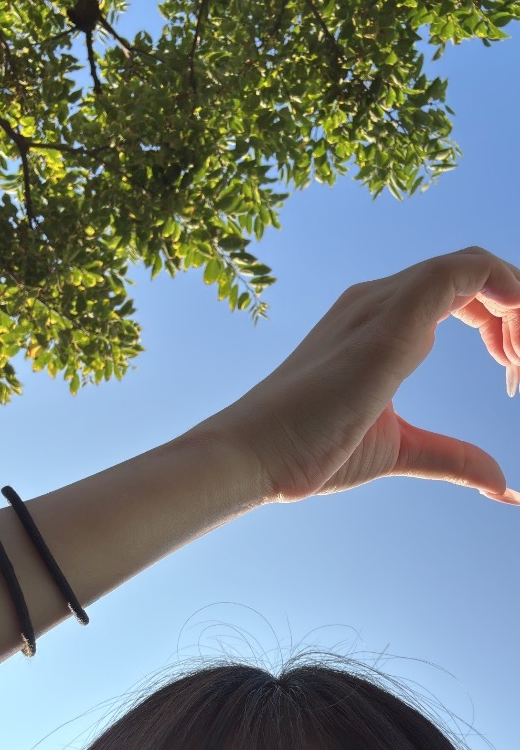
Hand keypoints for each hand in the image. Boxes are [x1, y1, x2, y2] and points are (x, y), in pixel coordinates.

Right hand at [214, 246, 519, 504]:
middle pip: (472, 273)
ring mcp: (380, 305)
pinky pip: (458, 275)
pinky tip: (515, 334)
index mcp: (380, 321)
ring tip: (518, 362)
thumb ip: (451, 456)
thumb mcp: (400, 449)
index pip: (458, 288)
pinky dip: (503, 289)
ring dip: (515, 302)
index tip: (510, 373)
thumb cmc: (310, 448)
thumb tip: (501, 482)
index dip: (500, 321)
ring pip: (472, 267)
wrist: (255, 455)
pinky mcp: (385, 324)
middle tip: (519, 369)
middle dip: (515, 310)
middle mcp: (379, 300)